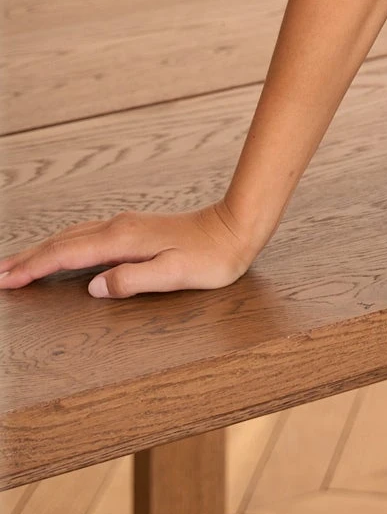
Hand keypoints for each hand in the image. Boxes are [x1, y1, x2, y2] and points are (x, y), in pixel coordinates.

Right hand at [0, 200, 262, 297]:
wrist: (236, 227)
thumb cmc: (212, 257)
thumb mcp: (174, 274)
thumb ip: (132, 280)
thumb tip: (93, 287)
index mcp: (123, 241)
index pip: (67, 254)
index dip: (34, 268)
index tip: (7, 280)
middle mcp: (119, 228)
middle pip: (62, 242)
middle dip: (29, 258)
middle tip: (0, 274)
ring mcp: (126, 226)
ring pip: (73, 237)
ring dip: (44, 250)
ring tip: (20, 264)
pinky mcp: (134, 229)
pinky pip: (87, 236)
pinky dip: (65, 245)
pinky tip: (62, 251)